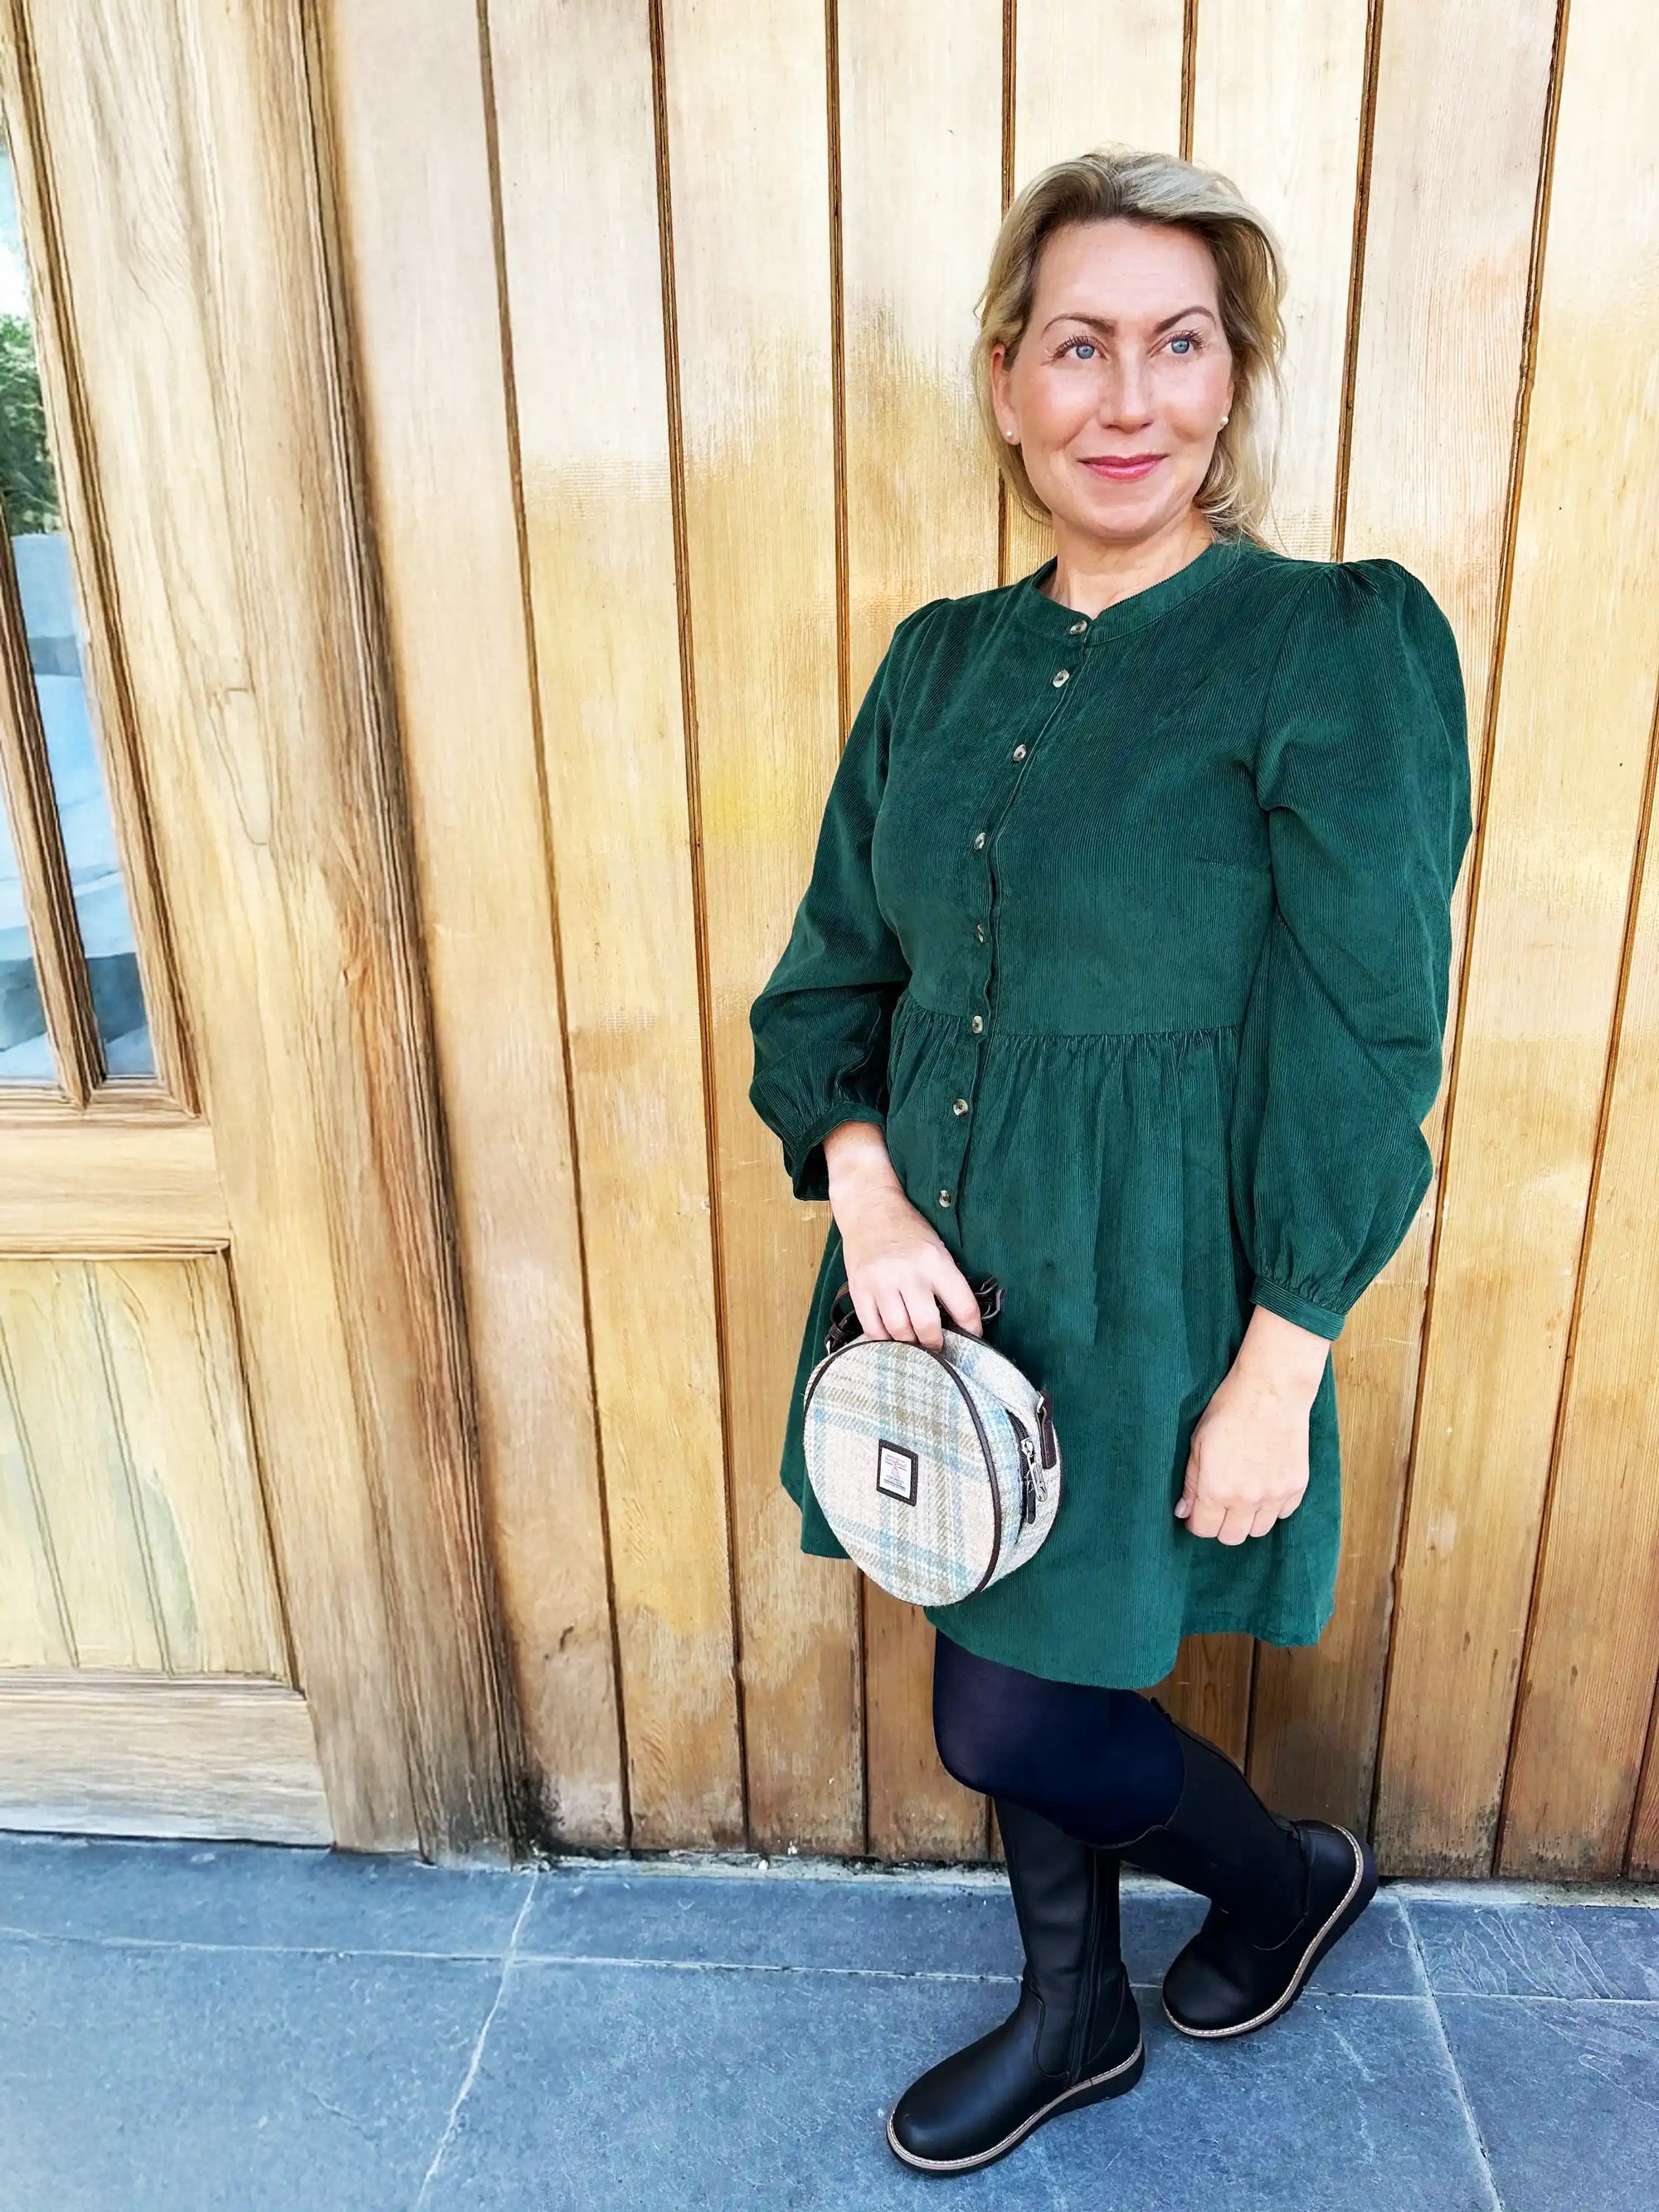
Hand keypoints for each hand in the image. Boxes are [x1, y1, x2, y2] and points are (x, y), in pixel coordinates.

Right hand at [822, 1120, 983, 1351]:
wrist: (869, 1208)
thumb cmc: (909, 1230)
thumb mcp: (938, 1248)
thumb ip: (947, 1283)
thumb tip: (957, 1324)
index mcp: (935, 1261)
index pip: (963, 1306)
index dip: (971, 1330)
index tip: (972, 1340)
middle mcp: (908, 1273)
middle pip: (927, 1326)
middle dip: (936, 1345)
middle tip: (939, 1348)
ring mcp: (880, 1282)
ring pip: (899, 1332)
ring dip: (910, 1345)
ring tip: (916, 1345)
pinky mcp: (858, 1289)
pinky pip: (872, 1329)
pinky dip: (885, 1340)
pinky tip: (892, 1337)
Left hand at [1174, 1308, 1327, 1543]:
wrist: (1271, 1391)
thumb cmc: (1229, 1411)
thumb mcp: (1197, 1444)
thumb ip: (1190, 1482)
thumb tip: (1184, 1511)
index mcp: (1217, 1490)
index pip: (1204, 1530)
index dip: (1196, 1522)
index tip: (1196, 1513)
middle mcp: (1246, 1499)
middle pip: (1232, 1537)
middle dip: (1220, 1525)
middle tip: (1218, 1505)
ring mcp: (1274, 1495)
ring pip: (1258, 1531)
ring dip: (1247, 1520)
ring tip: (1242, 1496)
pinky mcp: (1296, 1487)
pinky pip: (1282, 1514)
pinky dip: (1272, 1507)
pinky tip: (1264, 1486)